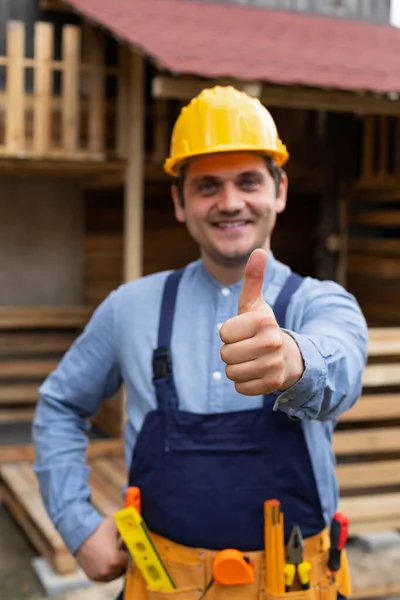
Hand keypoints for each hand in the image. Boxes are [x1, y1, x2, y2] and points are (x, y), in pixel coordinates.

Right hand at [75, 515, 128, 581]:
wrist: (79, 531)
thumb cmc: (99, 528)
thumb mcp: (117, 524)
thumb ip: (129, 528)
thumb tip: (138, 527)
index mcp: (115, 560)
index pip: (128, 559)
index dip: (126, 550)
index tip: (124, 545)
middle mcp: (108, 571)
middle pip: (121, 567)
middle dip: (121, 558)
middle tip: (117, 548)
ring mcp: (99, 575)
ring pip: (113, 572)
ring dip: (114, 565)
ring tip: (109, 552)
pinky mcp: (91, 576)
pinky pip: (103, 575)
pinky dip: (105, 568)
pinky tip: (103, 557)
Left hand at [219, 249, 303, 395]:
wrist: (289, 357)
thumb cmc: (263, 328)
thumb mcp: (255, 304)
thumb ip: (253, 278)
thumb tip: (258, 250)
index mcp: (264, 320)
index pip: (224, 333)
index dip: (229, 333)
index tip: (242, 331)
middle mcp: (272, 342)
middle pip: (226, 354)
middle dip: (231, 352)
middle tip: (247, 347)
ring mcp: (273, 364)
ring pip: (231, 372)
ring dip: (236, 368)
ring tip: (251, 360)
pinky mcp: (272, 384)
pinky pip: (240, 387)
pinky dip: (244, 383)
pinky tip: (256, 373)